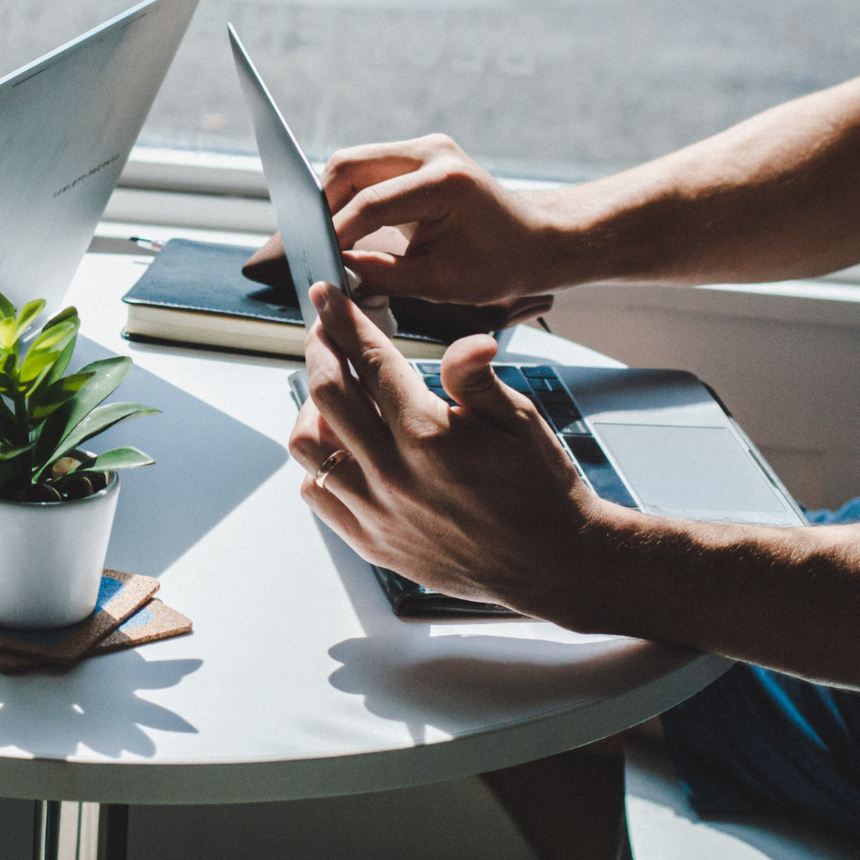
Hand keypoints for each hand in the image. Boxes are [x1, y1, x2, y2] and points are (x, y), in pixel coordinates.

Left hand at [288, 281, 613, 617]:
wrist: (551, 564)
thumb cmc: (541, 488)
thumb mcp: (520, 421)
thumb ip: (477, 378)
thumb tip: (467, 340)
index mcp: (429, 436)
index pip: (369, 361)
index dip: (343, 320)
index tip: (327, 295)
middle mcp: (393, 474)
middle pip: (325, 394)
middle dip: (319, 350)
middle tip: (324, 333)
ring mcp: (377, 512)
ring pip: (308, 446)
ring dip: (312, 409)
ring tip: (333, 393)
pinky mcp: (371, 542)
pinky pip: (317, 493)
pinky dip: (318, 464)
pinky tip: (342, 448)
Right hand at [319, 134, 573, 303]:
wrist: (536, 240)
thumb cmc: (499, 264)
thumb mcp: (439, 282)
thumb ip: (381, 276)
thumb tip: (334, 274)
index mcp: (443, 182)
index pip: (368, 203)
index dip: (335, 235)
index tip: (318, 262)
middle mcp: (431, 152)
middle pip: (348, 166)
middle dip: (323, 207)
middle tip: (314, 246)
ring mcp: (425, 148)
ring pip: (352, 163)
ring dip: (333, 199)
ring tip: (328, 239)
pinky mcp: (418, 155)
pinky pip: (368, 168)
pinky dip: (350, 195)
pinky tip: (347, 227)